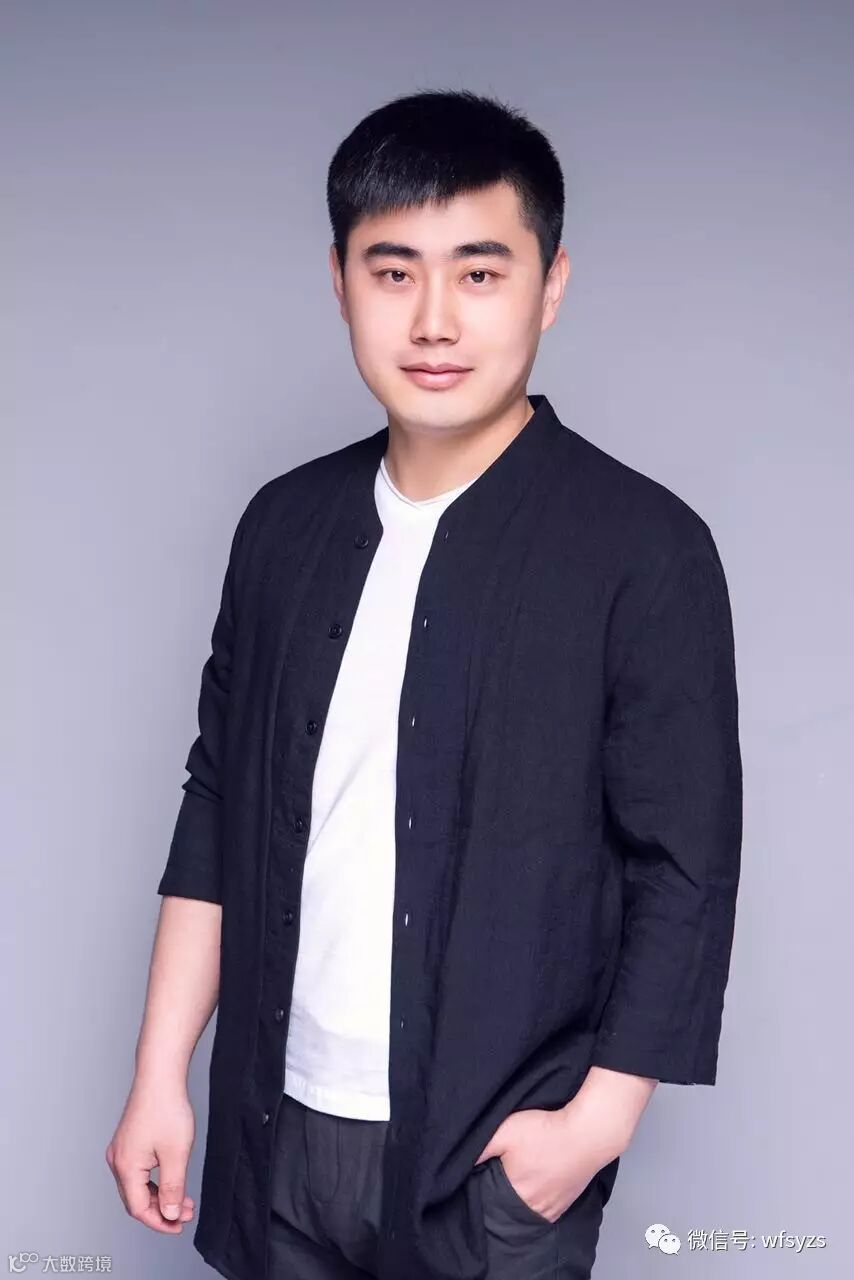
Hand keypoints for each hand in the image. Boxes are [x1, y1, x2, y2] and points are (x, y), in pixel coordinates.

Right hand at [105, 1077, 195, 1232]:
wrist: (160, 1074)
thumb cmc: (166, 1108)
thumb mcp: (176, 1154)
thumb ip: (173, 1188)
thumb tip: (171, 1214)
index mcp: (125, 1167)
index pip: (139, 1209)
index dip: (161, 1222)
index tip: (180, 1225)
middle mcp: (117, 1160)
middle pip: (136, 1199)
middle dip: (162, 1210)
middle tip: (187, 1212)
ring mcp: (121, 1150)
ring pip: (138, 1185)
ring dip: (160, 1195)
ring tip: (184, 1199)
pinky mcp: (128, 1140)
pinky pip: (138, 1171)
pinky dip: (155, 1180)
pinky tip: (172, 1179)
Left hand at [473, 1104, 624, 1224]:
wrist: (587, 1133)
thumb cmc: (546, 1130)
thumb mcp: (505, 1131)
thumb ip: (480, 1149)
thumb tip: (459, 1163)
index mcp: (515, 1195)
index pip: (490, 1204)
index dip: (483, 1191)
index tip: (483, 1177)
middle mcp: (533, 1209)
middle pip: (509, 1210)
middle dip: (501, 1198)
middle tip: (501, 1176)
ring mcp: (552, 1210)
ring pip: (527, 1211)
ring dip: (521, 1200)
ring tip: (519, 1180)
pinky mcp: (566, 1204)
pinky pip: (545, 1210)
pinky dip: (538, 1200)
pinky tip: (536, 1185)